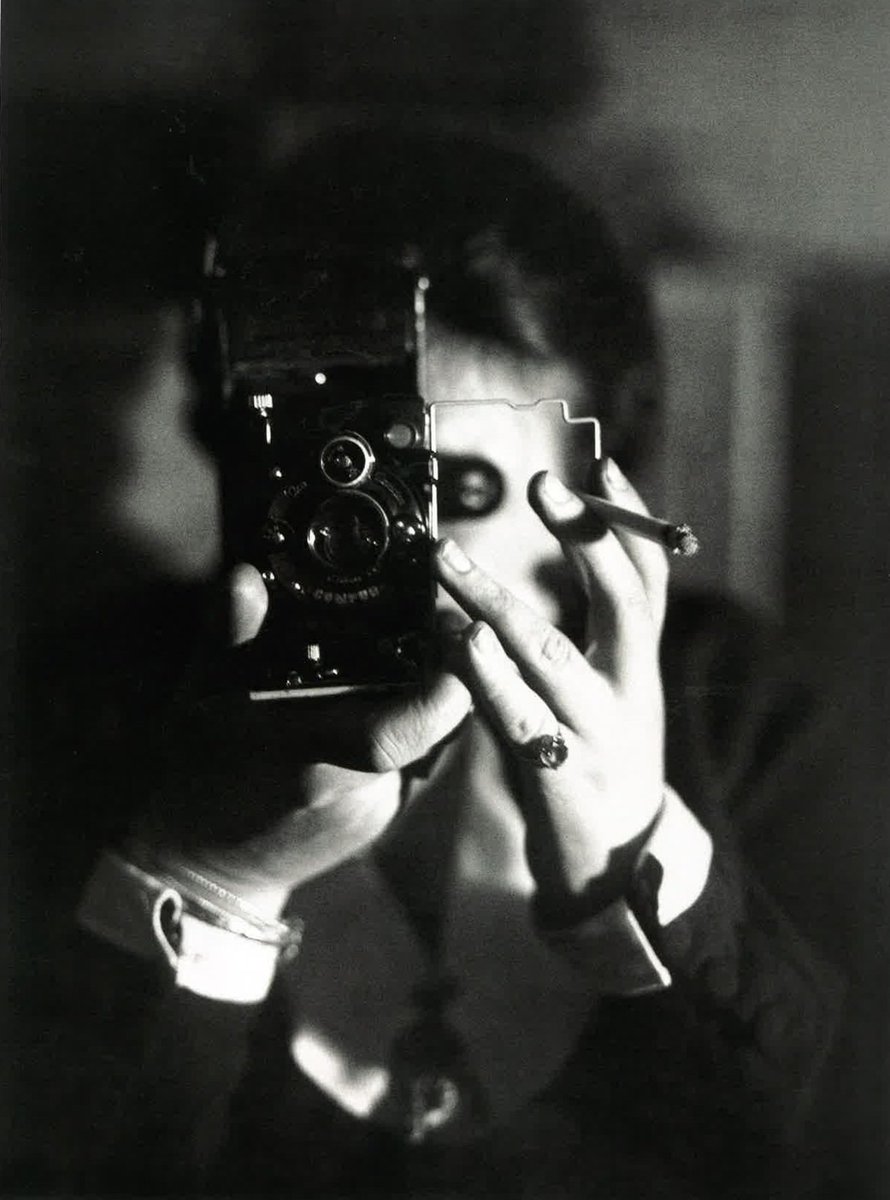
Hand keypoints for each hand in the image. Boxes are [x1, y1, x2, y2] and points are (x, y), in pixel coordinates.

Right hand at [133, 565, 471, 913]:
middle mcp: (354, 787)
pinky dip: (421, 718)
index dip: (442, 691)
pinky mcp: (385, 810)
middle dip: (454, 672)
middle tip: (445, 620)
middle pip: (437, 729)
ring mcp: (375, 805)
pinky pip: (421, 756)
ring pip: (437, 741)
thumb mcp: (202, 697)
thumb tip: (246, 577)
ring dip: (440, 693)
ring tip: (430, 642)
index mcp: (309, 759)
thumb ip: (229, 637)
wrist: (209, 862)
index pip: (398, 735)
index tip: (453, 630)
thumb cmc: (201, 771)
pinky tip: (406, 685)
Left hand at [434, 459, 667, 919]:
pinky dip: (484, 678)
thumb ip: (597, 622)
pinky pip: (519, 720)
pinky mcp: (561, 779)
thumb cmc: (603, 752)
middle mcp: (631, 692)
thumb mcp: (615, 684)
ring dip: (498, 603)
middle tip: (541, 484)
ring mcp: (598, 737)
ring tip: (449, 562)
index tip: (603, 463)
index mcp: (641, 663)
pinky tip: (455, 643)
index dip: (629, 518)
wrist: (616, 862)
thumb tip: (577, 535)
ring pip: (553, 657)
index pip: (650, 576)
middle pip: (623, 602)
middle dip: (585, 538)